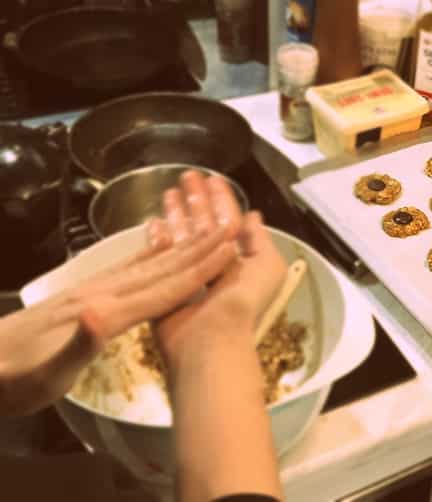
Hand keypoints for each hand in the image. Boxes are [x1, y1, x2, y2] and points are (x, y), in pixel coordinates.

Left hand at [0, 232, 236, 416]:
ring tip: (206, 232)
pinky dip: (147, 257)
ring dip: (179, 250)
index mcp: (103, 314)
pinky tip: (157, 249)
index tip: (229, 250)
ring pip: (144, 267)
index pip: (160, 290)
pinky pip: (124, 271)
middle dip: (197, 251)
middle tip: (230, 229)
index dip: (197, 272)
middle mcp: (100, 296)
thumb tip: (102, 315)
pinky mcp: (79, 296)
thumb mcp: (45, 376)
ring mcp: (88, 293)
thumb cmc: (12, 380)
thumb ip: (78, 345)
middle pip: (158, 271)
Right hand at [152, 172, 287, 370]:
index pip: (229, 221)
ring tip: (167, 191)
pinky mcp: (166, 285)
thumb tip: (253, 215)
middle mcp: (215, 264)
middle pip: (204, 225)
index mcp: (240, 259)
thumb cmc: (242, 301)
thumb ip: (260, 239)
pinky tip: (152, 222)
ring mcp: (189, 274)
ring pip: (183, 236)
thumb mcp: (267, 266)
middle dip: (196, 200)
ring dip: (176, 214)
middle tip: (185, 176)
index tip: (211, 178)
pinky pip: (162, 257)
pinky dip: (158, 239)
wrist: (210, 338)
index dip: (221, 199)